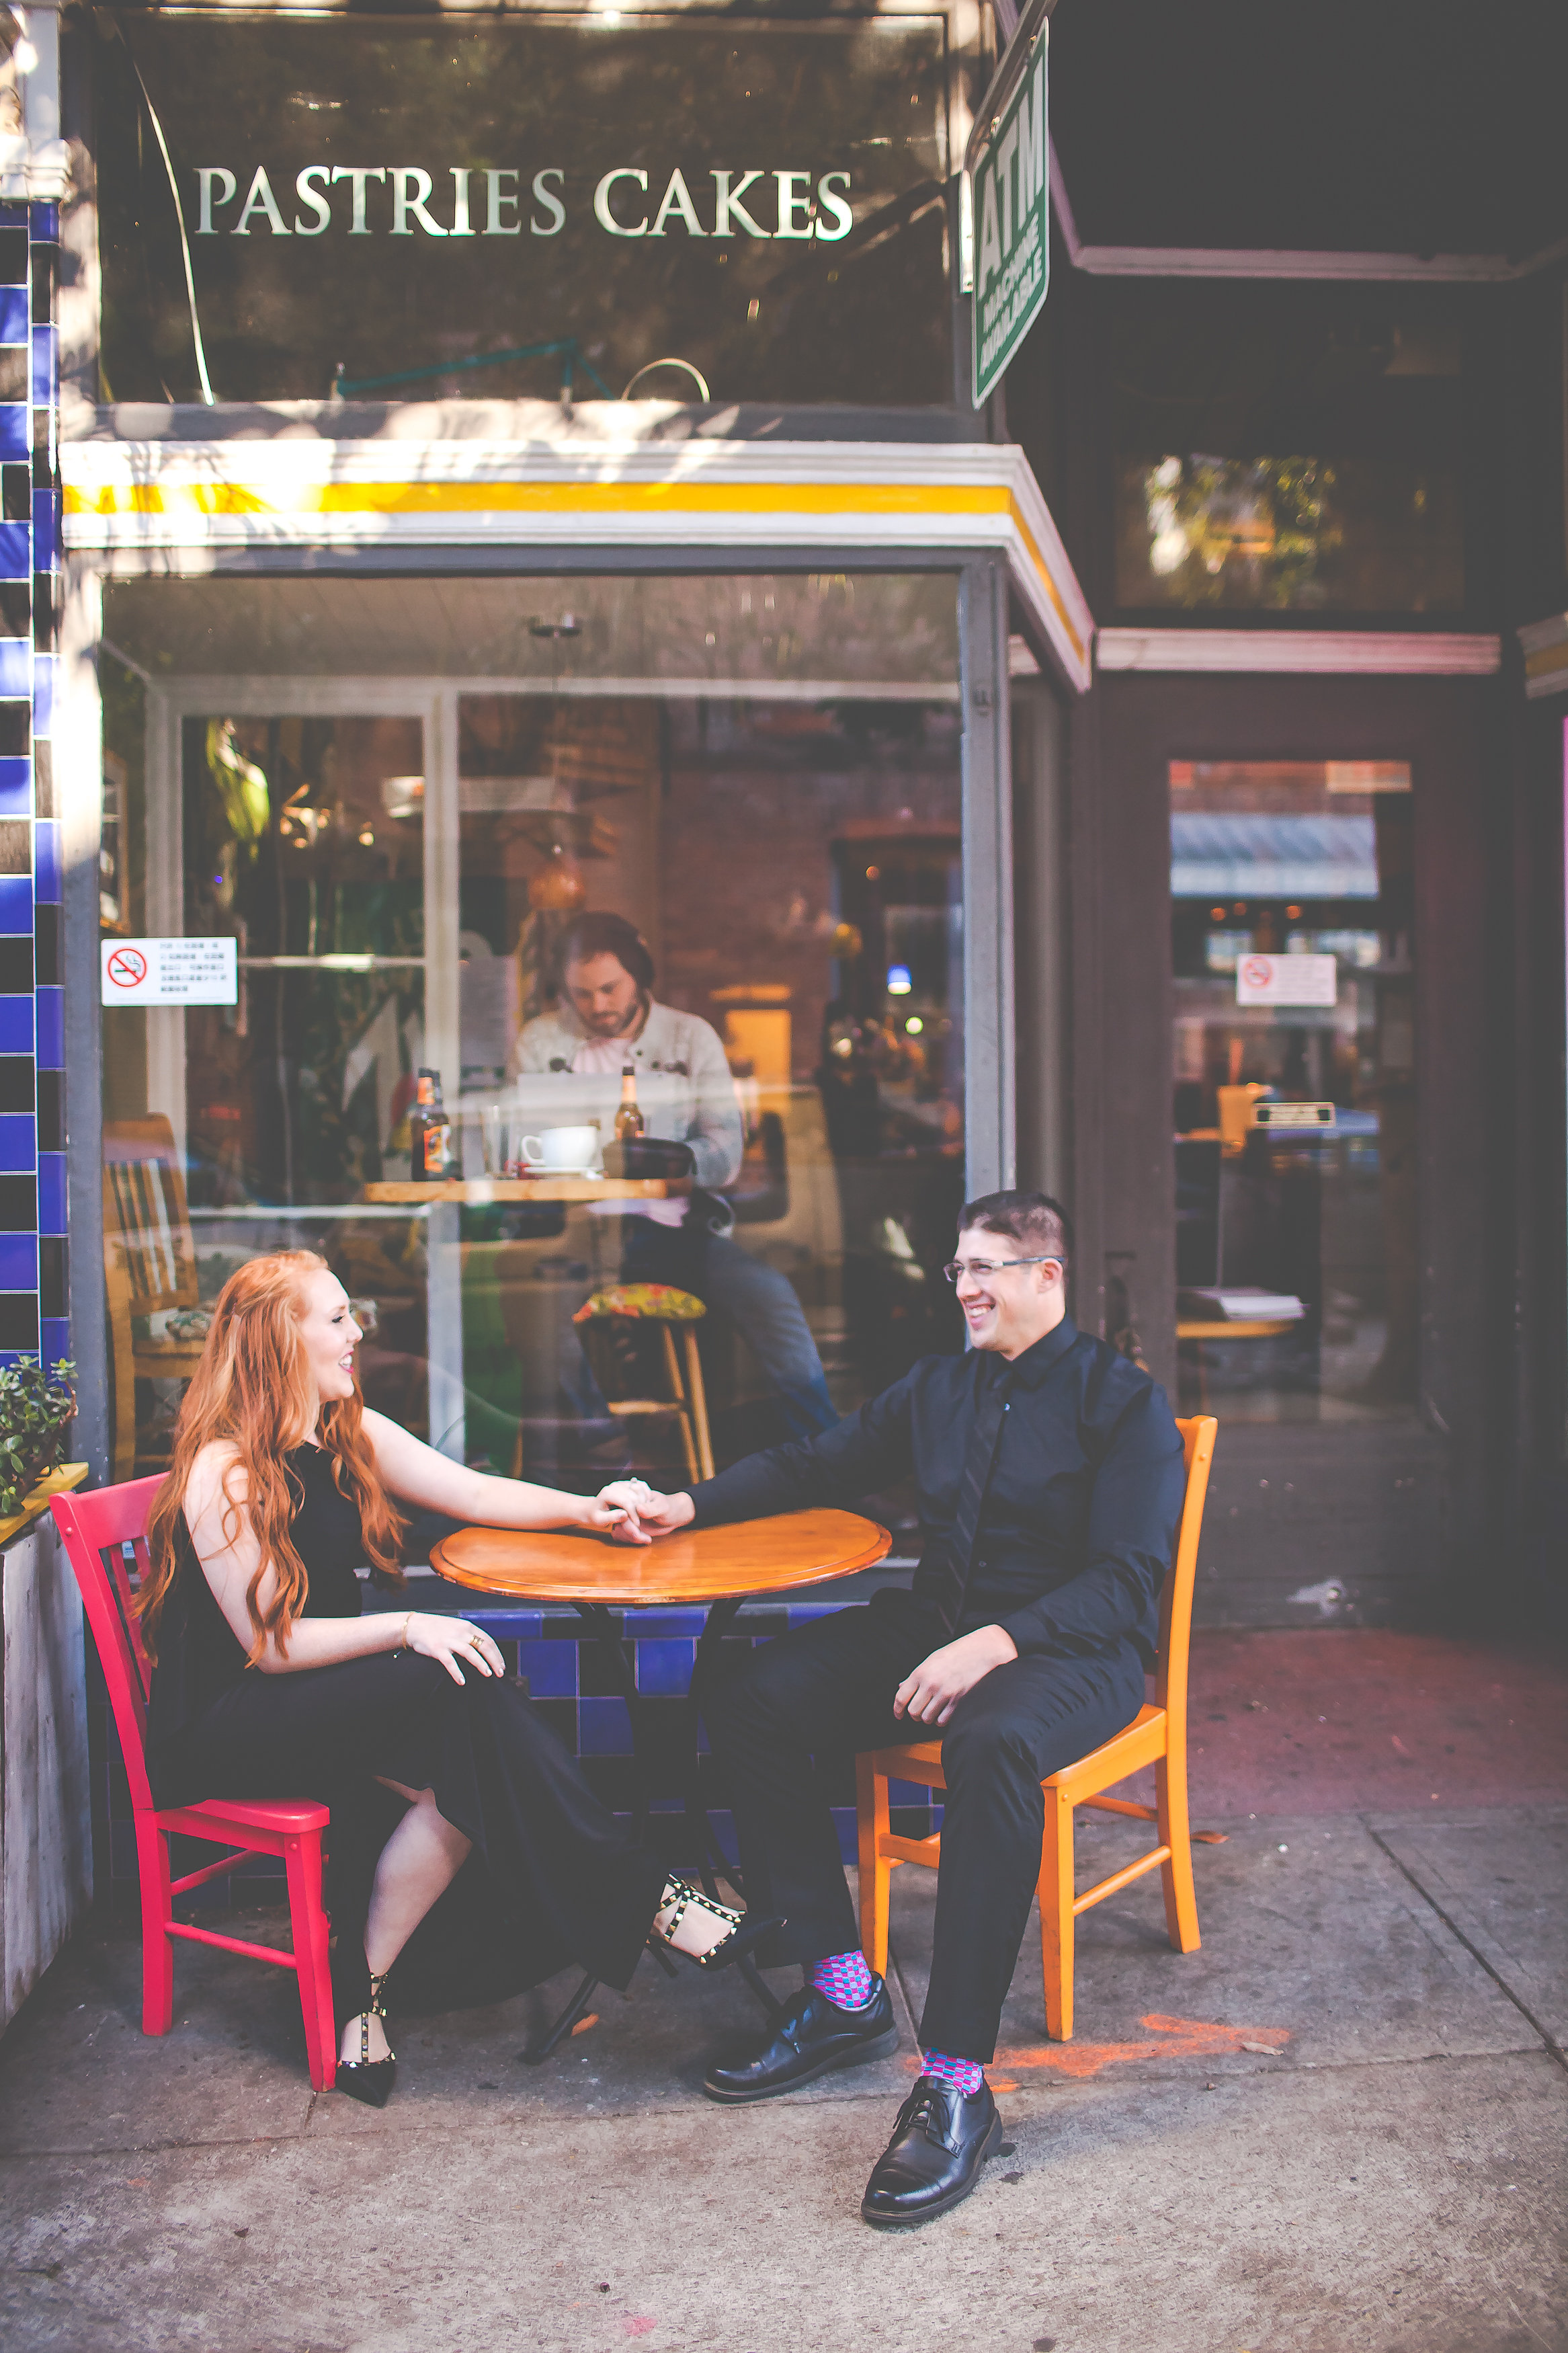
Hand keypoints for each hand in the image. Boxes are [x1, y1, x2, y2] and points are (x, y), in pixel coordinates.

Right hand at [405, 1613, 505, 1686]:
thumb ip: (468, 1634)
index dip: (497, 1653)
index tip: (502, 1664)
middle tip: (500, 1673)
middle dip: (494, 1661)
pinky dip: (457, 1672)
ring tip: (487, 1674)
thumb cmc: (436, 1628)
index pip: (488, 1640)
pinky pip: (450, 1662)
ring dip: (481, 1664)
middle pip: (484, 1646)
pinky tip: (462, 1681)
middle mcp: (460, 1632)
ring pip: (470, 1653)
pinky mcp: (437, 1649)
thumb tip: (482, 1647)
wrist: (414, 1626)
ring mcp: (449, 1640)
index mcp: (467, 1626)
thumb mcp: (456, 1626)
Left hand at [594, 1480, 654, 1544]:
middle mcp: (615, 1485)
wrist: (592, 1508)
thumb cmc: (595, 1516)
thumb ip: (611, 1518)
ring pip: (639, 1492)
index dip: (634, 1514)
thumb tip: (625, 1514)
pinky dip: (645, 1496)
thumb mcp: (600, 1521)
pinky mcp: (627, 1483)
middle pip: (634, 1496)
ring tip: (640, 1516)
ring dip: (643, 1504)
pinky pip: (641, 1487)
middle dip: (639, 1510)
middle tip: (638, 1522)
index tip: (636, 1525)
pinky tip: (642, 1507)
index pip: (626, 1502)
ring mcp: (621, 1483)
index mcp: (607, 1493)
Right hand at [607, 1488, 694, 1543]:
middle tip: (647, 1538)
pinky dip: (632, 1540)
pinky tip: (645, 1539)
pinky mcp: (629, 1526)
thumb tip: (638, 1508)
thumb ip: (651, 1508)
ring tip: (647, 1539)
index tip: (640, 1526)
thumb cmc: (670, 1507)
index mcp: (634, 1496)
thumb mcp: (663, 1507)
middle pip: (619, 1521)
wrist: (674, 1515)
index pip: (623, 1508)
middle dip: (631, 1532)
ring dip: (632, 1538)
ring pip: (618, 1530)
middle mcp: (628, 1506)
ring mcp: (628, 1517)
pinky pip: (622, 1535)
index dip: (629, 1520)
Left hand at [893, 1625, 1017, 1727]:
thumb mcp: (931, 1660)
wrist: (981, 1651)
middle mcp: (931, 1684)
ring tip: (933, 1710)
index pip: (901, 1697)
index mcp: (921, 1672)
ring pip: (927, 1718)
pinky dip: (941, 1720)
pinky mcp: (958, 1701)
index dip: (897, 1709)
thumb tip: (901, 1688)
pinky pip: (942, 1721)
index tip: (898, 1715)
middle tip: (919, 1711)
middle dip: (915, 1714)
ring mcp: (944, 1694)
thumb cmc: (955, 1654)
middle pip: (913, 1711)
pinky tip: (943, 1712)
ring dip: (928, 1717)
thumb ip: (915, 1676)